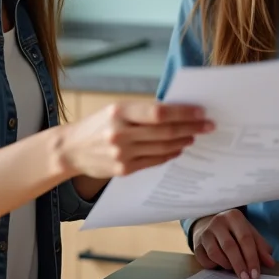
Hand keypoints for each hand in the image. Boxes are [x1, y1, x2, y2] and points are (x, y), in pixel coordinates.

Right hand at [57, 100, 212, 179]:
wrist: (70, 149)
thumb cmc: (97, 124)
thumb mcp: (115, 109)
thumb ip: (142, 111)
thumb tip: (177, 111)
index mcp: (120, 111)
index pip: (159, 112)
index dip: (183, 113)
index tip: (201, 111)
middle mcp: (121, 132)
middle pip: (165, 131)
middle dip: (191, 128)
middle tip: (208, 126)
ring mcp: (122, 153)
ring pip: (163, 147)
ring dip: (183, 141)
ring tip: (195, 136)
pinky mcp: (124, 169)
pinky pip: (154, 161)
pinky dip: (169, 154)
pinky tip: (178, 149)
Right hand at [191, 209, 275, 278]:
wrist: (209, 225)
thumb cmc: (234, 232)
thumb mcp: (249, 234)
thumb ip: (261, 247)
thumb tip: (271, 263)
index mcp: (234, 217)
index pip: (245, 239)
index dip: (252, 258)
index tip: (256, 274)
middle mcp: (218, 222)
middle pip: (230, 246)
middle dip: (240, 265)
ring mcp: (205, 233)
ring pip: (216, 254)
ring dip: (227, 266)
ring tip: (234, 271)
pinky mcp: (196, 245)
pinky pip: (206, 260)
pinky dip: (215, 266)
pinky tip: (220, 266)